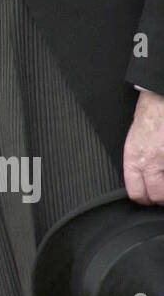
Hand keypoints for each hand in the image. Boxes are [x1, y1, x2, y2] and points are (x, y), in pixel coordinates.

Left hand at [123, 90, 163, 204]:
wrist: (160, 97)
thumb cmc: (150, 114)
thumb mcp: (135, 139)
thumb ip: (137, 161)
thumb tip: (143, 179)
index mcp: (134, 157)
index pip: (136, 192)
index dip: (144, 198)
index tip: (149, 198)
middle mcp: (150, 161)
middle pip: (156, 195)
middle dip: (161, 198)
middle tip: (163, 194)